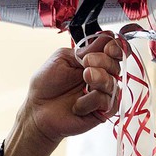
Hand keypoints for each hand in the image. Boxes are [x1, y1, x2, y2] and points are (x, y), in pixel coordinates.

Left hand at [2, 35, 124, 155]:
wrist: (36, 112)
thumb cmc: (45, 87)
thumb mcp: (61, 60)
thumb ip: (83, 50)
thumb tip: (106, 41)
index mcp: (94, 61)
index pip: (115, 47)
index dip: (115, 45)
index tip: (107, 45)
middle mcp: (103, 77)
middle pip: (118, 62)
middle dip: (103, 61)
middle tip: (85, 68)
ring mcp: (105, 96)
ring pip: (116, 82)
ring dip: (98, 79)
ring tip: (83, 82)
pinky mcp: (102, 113)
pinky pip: (107, 102)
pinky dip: (91, 100)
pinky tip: (78, 104)